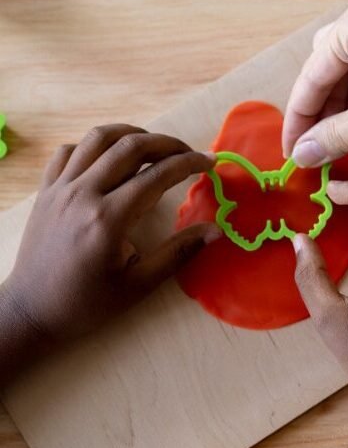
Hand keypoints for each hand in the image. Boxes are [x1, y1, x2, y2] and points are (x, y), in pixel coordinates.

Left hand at [1, 125, 218, 344]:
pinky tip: (109, 160)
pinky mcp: (45, 190)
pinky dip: (93, 147)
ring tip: (153, 146)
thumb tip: (217, 231)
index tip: (210, 162)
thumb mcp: (140, 284)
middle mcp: (83, 194)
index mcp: (108, 218)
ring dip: (131, 134)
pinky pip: (68, 151)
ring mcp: (60, 188)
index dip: (190, 163)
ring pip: (97, 138)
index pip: (158, 175)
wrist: (32, 313)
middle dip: (167, 143)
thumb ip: (179, 252)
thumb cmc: (88, 302)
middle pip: (130, 146)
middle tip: (188, 153)